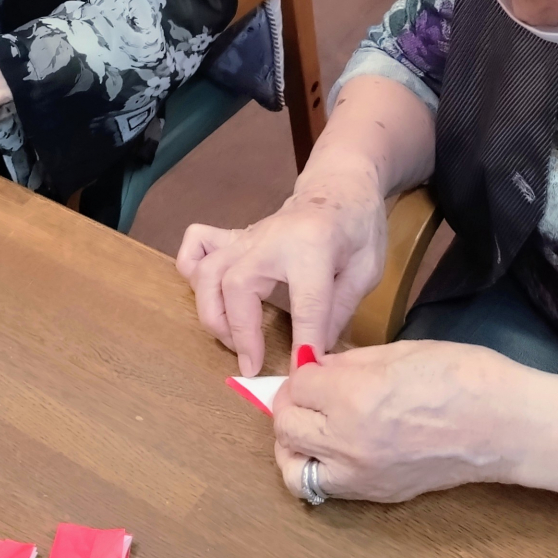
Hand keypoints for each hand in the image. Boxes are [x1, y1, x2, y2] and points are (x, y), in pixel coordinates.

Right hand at [176, 169, 387, 375]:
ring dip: (212, 314)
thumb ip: (340, 310)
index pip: (307, 302)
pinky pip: (196, 246)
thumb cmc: (358, 225)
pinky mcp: (234, 237)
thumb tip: (313, 355)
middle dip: (239, 332)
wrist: (339, 184)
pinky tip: (207, 294)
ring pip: (207, 273)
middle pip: (236, 286)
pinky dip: (190, 270)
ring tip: (232, 341)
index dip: (304, 342)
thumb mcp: (367, 268)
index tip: (301, 372)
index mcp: (313, 246)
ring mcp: (247, 237)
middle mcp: (270, 240)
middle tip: (252, 363)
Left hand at [270, 340, 529, 502]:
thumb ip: (350, 363)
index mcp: (353, 397)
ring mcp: (361, 475)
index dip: (305, 371)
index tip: (317, 367)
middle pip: (286, 426)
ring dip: (293, 445)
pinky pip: (325, 489)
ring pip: (293, 469)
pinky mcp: (377, 495)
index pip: (298, 385)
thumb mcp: (399, 352)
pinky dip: (318, 470)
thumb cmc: (462, 376)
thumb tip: (318, 368)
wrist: (505, 425)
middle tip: (310, 393)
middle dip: (291, 405)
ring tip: (310, 429)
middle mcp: (347, 442)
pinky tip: (335, 449)